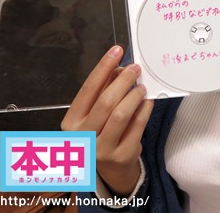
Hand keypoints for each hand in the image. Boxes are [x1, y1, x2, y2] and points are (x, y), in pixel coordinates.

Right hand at [61, 45, 153, 195]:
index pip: (88, 89)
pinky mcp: (122, 155)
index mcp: (71, 122)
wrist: (109, 169)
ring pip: (121, 114)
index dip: (103, 67)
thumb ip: (103, 91)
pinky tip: (148, 101)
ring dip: (134, 95)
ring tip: (142, 86)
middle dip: (123, 81)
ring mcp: (102, 148)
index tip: (117, 50)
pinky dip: (144, 110)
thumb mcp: (93, 114)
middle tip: (136, 69)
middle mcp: (83, 136)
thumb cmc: (100, 132)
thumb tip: (120, 68)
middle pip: (106, 102)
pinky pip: (137, 126)